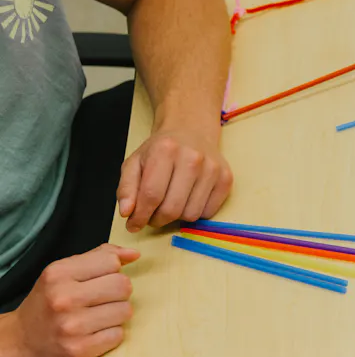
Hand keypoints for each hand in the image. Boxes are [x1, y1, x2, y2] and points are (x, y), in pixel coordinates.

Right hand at [3, 244, 138, 356]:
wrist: (20, 343)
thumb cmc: (47, 305)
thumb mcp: (62, 273)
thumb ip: (98, 257)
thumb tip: (134, 253)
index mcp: (58, 274)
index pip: (111, 262)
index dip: (112, 271)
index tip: (101, 280)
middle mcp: (63, 298)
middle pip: (123, 285)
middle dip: (118, 293)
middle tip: (101, 301)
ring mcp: (72, 326)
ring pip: (125, 310)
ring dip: (116, 315)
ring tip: (97, 318)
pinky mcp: (80, 349)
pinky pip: (118, 335)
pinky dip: (111, 335)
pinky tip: (94, 334)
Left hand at [117, 123, 232, 231]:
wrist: (191, 131)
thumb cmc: (160, 150)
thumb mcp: (135, 162)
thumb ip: (126, 188)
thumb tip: (127, 213)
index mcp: (165, 150)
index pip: (151, 195)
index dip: (140, 216)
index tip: (133, 225)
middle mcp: (192, 158)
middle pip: (172, 209)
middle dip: (157, 220)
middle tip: (152, 216)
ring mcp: (213, 169)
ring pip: (191, 215)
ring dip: (177, 217)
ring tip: (170, 204)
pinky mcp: (226, 179)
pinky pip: (208, 213)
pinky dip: (195, 212)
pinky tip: (188, 200)